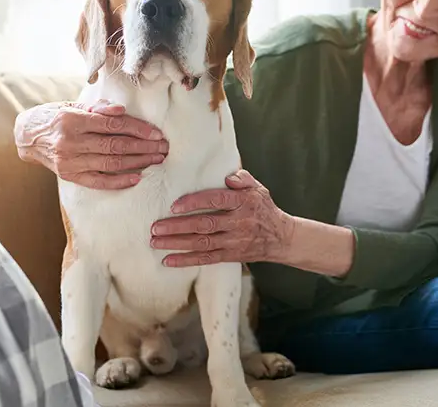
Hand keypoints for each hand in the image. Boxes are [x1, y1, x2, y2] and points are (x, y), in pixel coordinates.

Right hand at [13, 99, 168, 188]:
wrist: (28, 136)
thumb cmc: (56, 117)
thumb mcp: (74, 105)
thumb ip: (98, 109)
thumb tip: (122, 111)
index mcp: (72, 119)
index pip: (113, 125)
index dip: (138, 129)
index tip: (157, 133)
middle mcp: (70, 141)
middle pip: (116, 146)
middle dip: (144, 147)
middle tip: (164, 148)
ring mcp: (69, 161)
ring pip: (111, 163)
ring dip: (138, 163)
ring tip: (156, 159)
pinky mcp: (70, 176)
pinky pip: (99, 181)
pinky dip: (119, 181)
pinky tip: (137, 178)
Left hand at [149, 170, 295, 266]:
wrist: (282, 238)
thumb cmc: (264, 210)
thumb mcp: (258, 189)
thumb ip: (242, 179)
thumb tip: (228, 176)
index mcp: (243, 202)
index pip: (216, 200)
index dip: (194, 203)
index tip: (174, 205)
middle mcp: (238, 222)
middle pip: (204, 224)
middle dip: (178, 226)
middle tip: (156, 227)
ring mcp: (234, 241)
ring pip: (202, 243)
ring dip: (177, 243)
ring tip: (156, 242)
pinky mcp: (231, 255)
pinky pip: (207, 259)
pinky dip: (186, 260)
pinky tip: (169, 260)